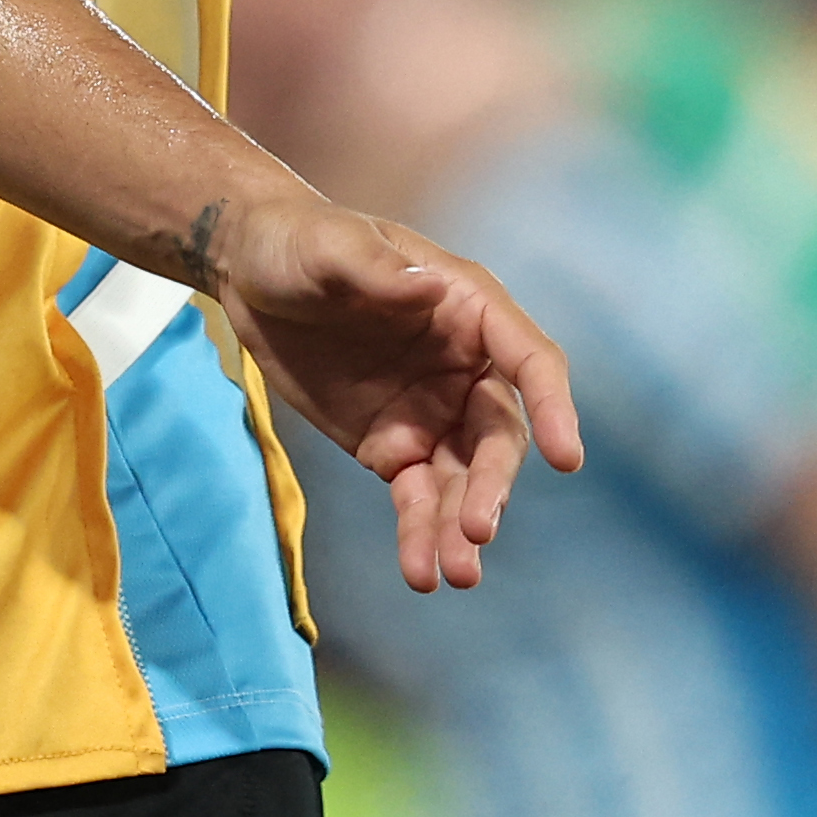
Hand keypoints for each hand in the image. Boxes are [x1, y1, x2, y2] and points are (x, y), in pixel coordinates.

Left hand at [198, 199, 584, 592]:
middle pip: (499, 435)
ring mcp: (433, 413)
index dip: (554, 406)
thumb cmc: (298, 243)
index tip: (568, 457)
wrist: (248, 271)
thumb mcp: (329, 246)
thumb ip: (376, 269)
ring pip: (463, 479)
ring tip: (452, 574)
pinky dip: (420, 535)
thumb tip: (427, 290)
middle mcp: (465, 367)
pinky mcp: (393, 447)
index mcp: (469, 309)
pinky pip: (418, 498)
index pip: (531, 361)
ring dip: (461, 526)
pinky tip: (420, 573)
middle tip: (476, 529)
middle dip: (492, 485)